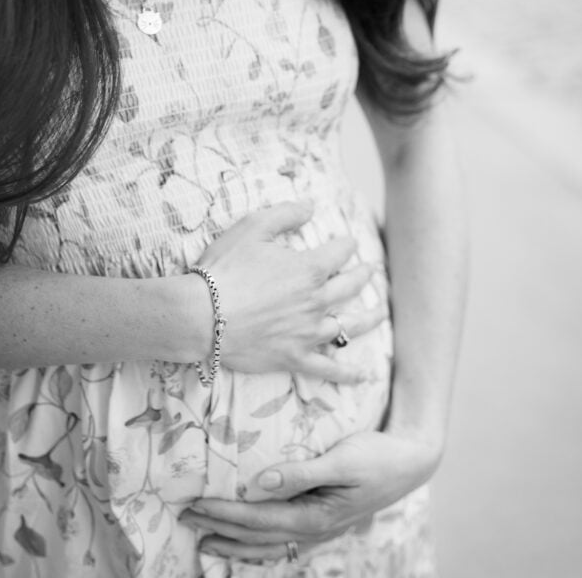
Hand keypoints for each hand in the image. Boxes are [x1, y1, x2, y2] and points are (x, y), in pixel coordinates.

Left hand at [178, 430, 441, 562]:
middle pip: (257, 535)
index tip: (196, 505)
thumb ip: (302, 472)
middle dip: (220, 527)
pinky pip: (282, 540)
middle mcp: (314, 529)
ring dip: (234, 541)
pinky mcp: (323, 520)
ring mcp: (320, 529)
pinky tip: (246, 540)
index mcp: (316, 516)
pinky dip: (258, 543)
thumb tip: (261, 482)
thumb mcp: (343, 459)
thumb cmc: (377, 455)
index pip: (259, 519)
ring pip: (268, 545)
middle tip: (186, 517)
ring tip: (205, 538)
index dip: (225, 514)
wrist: (411, 461)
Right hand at [197, 201, 385, 383]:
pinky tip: (363, 376)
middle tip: (371, 269)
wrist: (201, 315)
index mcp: (309, 269)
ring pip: (349, 326)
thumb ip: (285, 214)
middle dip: (363, 274)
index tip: (347, 241)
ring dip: (368, 318)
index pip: (339, 251)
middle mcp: (316, 301)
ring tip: (380, 312)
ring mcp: (307, 332)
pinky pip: (327, 368)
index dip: (345, 244)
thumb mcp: (253, 227)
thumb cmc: (225, 268)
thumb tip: (312, 205)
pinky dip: (348, 374)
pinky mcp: (294, 357)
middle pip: (350, 286)